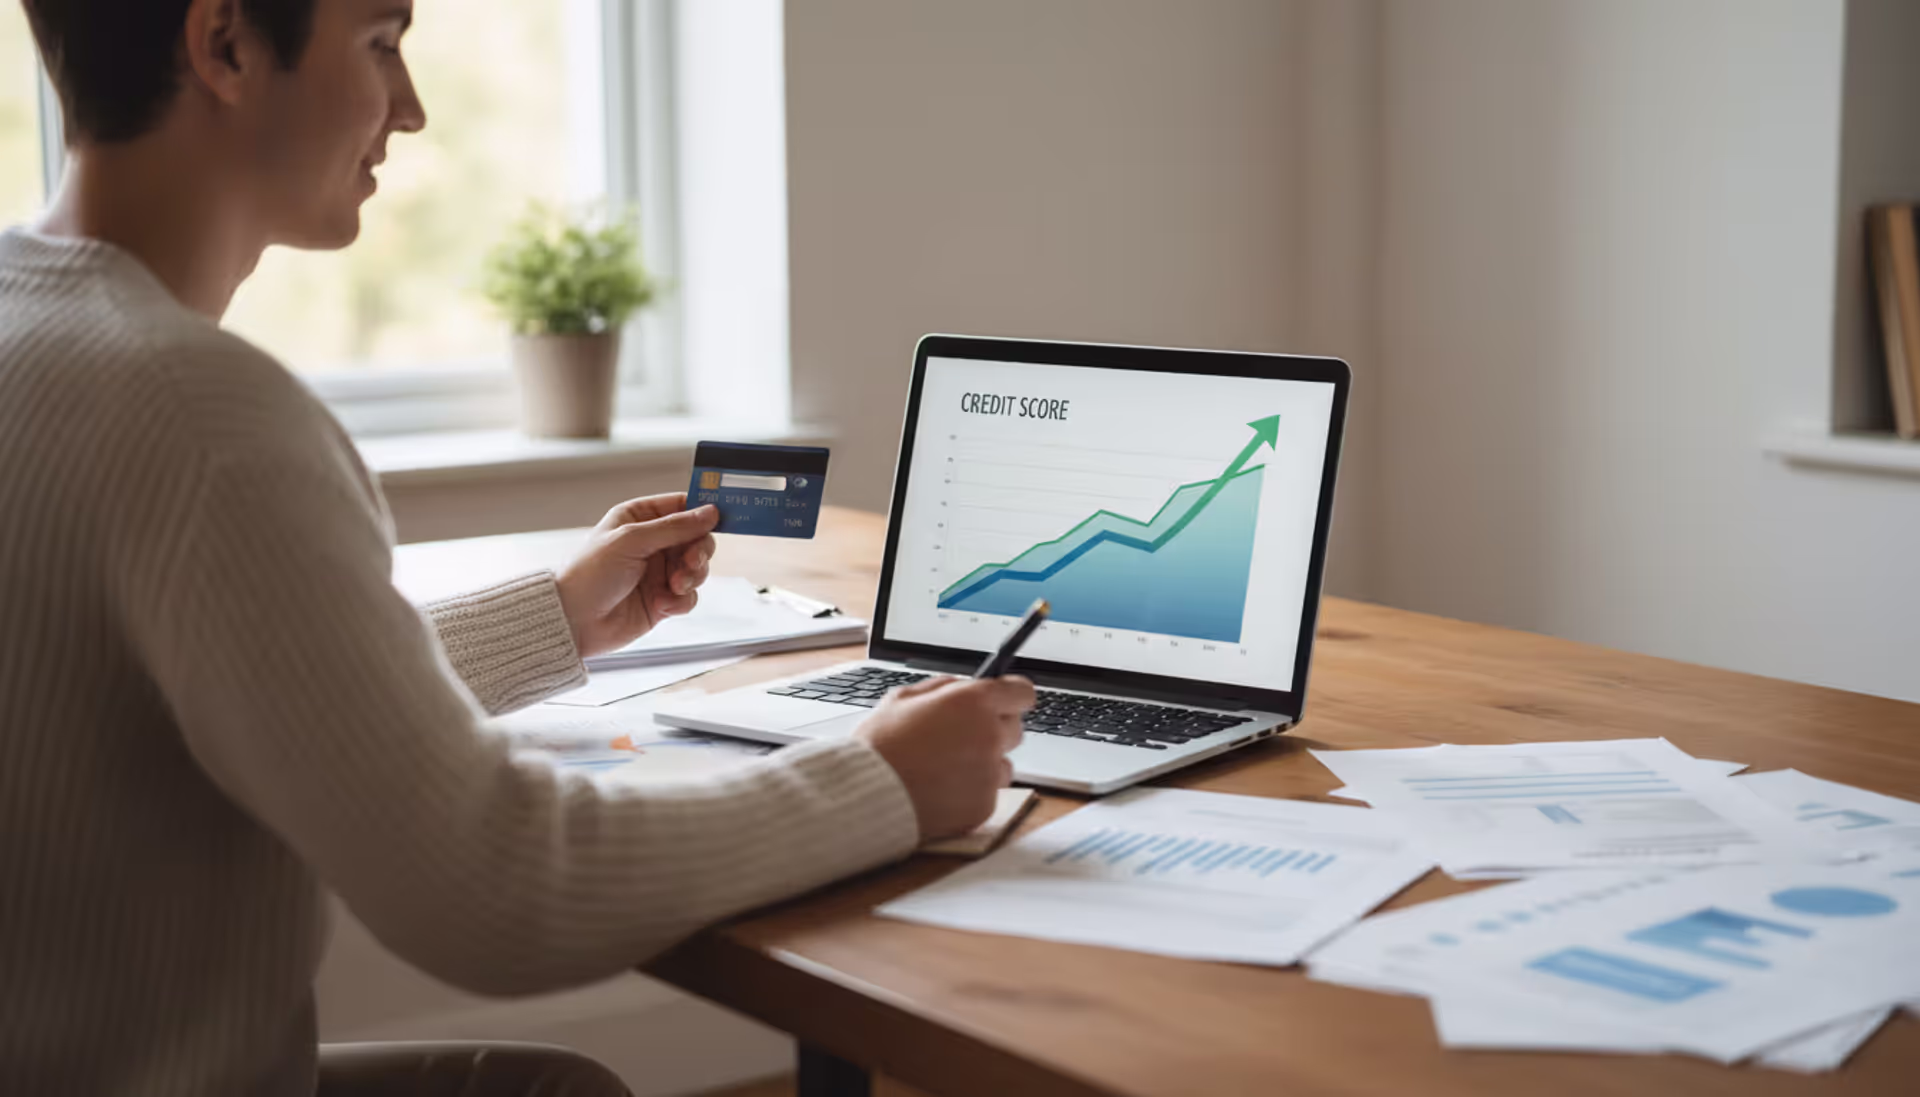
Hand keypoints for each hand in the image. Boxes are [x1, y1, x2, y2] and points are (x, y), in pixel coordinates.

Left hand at [555, 493, 719, 658]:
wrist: (571, 621)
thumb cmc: (589, 573)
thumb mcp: (631, 540)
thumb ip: (674, 527)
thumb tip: (710, 512)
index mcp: (639, 518)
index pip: (682, 506)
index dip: (702, 511)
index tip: (721, 517)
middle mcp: (651, 543)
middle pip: (697, 539)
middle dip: (699, 551)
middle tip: (691, 562)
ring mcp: (657, 573)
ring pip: (697, 568)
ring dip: (691, 577)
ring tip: (674, 586)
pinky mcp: (661, 600)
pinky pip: (688, 596)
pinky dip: (681, 600)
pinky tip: (662, 604)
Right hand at [856, 675, 1035, 838]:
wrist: (867, 795)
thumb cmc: (880, 746)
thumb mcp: (902, 699)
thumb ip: (941, 689)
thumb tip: (961, 686)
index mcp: (973, 702)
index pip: (1022, 692)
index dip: (1011, 697)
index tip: (1005, 703)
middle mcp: (990, 735)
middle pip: (1015, 729)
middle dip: (994, 731)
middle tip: (961, 739)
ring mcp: (990, 773)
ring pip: (1004, 764)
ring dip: (986, 765)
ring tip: (946, 769)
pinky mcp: (985, 804)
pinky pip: (989, 794)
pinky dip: (972, 793)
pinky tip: (942, 790)